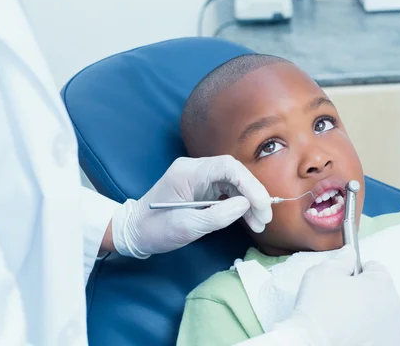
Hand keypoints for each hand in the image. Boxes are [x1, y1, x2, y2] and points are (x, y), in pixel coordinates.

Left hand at [111, 156, 271, 257]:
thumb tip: (246, 205)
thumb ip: (218, 215)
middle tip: (265, 218)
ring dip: (249, 202)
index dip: (250, 184)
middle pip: (234, 173)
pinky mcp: (200, 188)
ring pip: (233, 182)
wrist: (134, 232)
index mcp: (188, 172)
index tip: (261, 206)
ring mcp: (198, 178)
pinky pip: (226, 191)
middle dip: (253, 194)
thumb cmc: (155, 230)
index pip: (228, 167)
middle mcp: (195, 169)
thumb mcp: (187, 227)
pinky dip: (239, 205)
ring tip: (259, 223)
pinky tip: (248, 219)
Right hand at [276, 246, 399, 345]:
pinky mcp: (387, 345)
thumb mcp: (324, 271)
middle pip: (379, 290)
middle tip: (339, 298)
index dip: (356, 270)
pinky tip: (349, 332)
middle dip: (363, 291)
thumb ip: (342, 258)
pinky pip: (378, 332)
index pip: (374, 267)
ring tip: (342, 317)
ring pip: (380, 312)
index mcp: (382, 284)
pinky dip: (367, 330)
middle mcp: (394, 307)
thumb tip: (350, 252)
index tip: (343, 278)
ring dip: (366, 311)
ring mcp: (392, 330)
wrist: (313, 344)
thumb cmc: (318, 307)